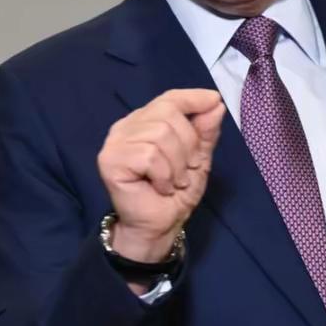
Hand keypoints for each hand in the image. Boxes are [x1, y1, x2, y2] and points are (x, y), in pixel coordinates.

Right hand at [97, 88, 224, 263]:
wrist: (159, 227)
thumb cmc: (175, 193)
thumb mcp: (198, 159)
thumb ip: (205, 132)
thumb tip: (215, 104)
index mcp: (146, 121)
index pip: (169, 98)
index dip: (193, 98)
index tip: (214, 100)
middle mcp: (127, 126)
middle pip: (168, 114)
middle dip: (188, 144)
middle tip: (187, 170)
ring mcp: (116, 142)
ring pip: (159, 135)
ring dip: (176, 165)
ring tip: (173, 182)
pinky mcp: (110, 160)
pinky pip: (149, 155)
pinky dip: (163, 175)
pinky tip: (160, 188)